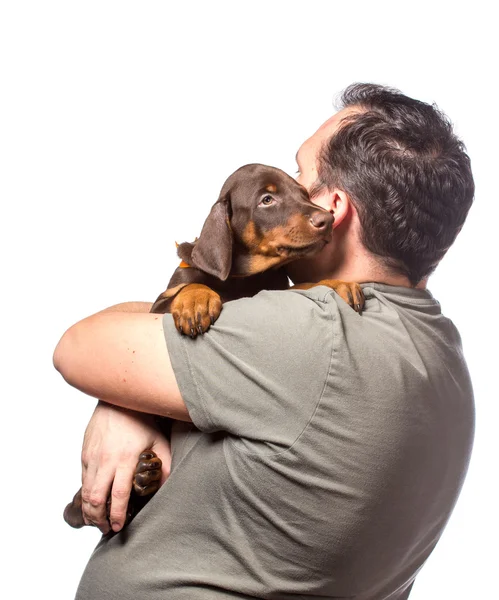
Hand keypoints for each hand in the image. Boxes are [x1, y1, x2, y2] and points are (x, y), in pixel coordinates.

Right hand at [80, 401, 170, 533]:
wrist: (118, 400)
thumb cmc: (142, 420)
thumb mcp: (158, 441)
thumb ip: (164, 464)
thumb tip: (166, 485)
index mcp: (126, 459)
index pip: (119, 495)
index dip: (117, 514)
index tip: (118, 526)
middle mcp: (106, 460)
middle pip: (96, 498)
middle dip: (99, 518)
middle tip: (106, 528)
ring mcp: (92, 456)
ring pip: (86, 491)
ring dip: (89, 510)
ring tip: (97, 520)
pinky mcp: (85, 452)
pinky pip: (83, 478)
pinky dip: (86, 493)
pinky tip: (93, 500)